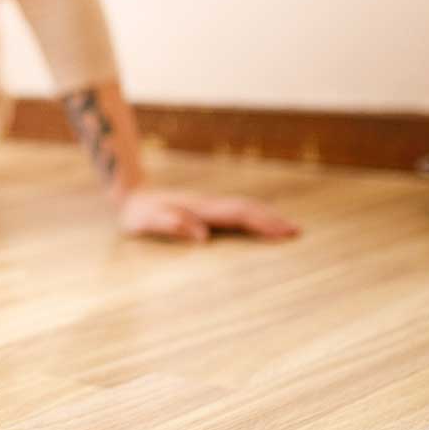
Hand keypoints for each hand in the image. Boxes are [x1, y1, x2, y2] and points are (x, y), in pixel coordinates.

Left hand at [119, 188, 299, 241]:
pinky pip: (236, 211)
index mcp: (198, 208)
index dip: (261, 223)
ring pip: (244, 207)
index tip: (283, 232)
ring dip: (267, 216)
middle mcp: (208, 204)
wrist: (130, 194)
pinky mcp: (207, 209)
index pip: (237, 215)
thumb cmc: (136, 213)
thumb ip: (169, 225)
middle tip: (298, 232)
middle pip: (246, 208)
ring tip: (290, 228)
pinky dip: (254, 216)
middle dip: (272, 219)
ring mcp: (209, 204)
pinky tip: (264, 224)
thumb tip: (202, 236)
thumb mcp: (144, 221)